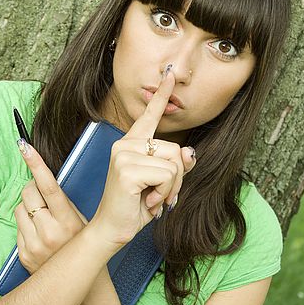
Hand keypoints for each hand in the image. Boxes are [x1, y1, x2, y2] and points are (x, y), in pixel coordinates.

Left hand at [15, 148, 87, 273]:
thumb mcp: (80, 220)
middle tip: (42, 195)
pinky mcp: (24, 253)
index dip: (36, 164)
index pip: (49, 187)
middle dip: (32, 189)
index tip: (25, 147)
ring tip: (42, 218)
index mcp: (69, 221)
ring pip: (19, 209)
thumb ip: (64, 203)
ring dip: (27, 208)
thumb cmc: (81, 243)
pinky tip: (38, 233)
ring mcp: (35, 244)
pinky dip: (25, 225)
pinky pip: (17, 227)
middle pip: (29, 193)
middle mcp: (51, 232)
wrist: (76, 278)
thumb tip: (44, 180)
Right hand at [89, 69, 196, 253]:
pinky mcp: (126, 169)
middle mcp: (125, 144)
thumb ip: (177, 166)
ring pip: (174, 163)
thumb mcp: (162, 184)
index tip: (169, 74)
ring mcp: (124, 154)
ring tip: (153, 199)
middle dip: (177, 178)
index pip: (149, 116)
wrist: (114, 230)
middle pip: (175, 149)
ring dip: (171, 187)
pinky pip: (167, 175)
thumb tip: (190, 152)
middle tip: (160, 195)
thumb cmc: (136, 207)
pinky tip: (148, 202)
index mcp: (132, 144)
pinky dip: (165, 193)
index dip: (161, 95)